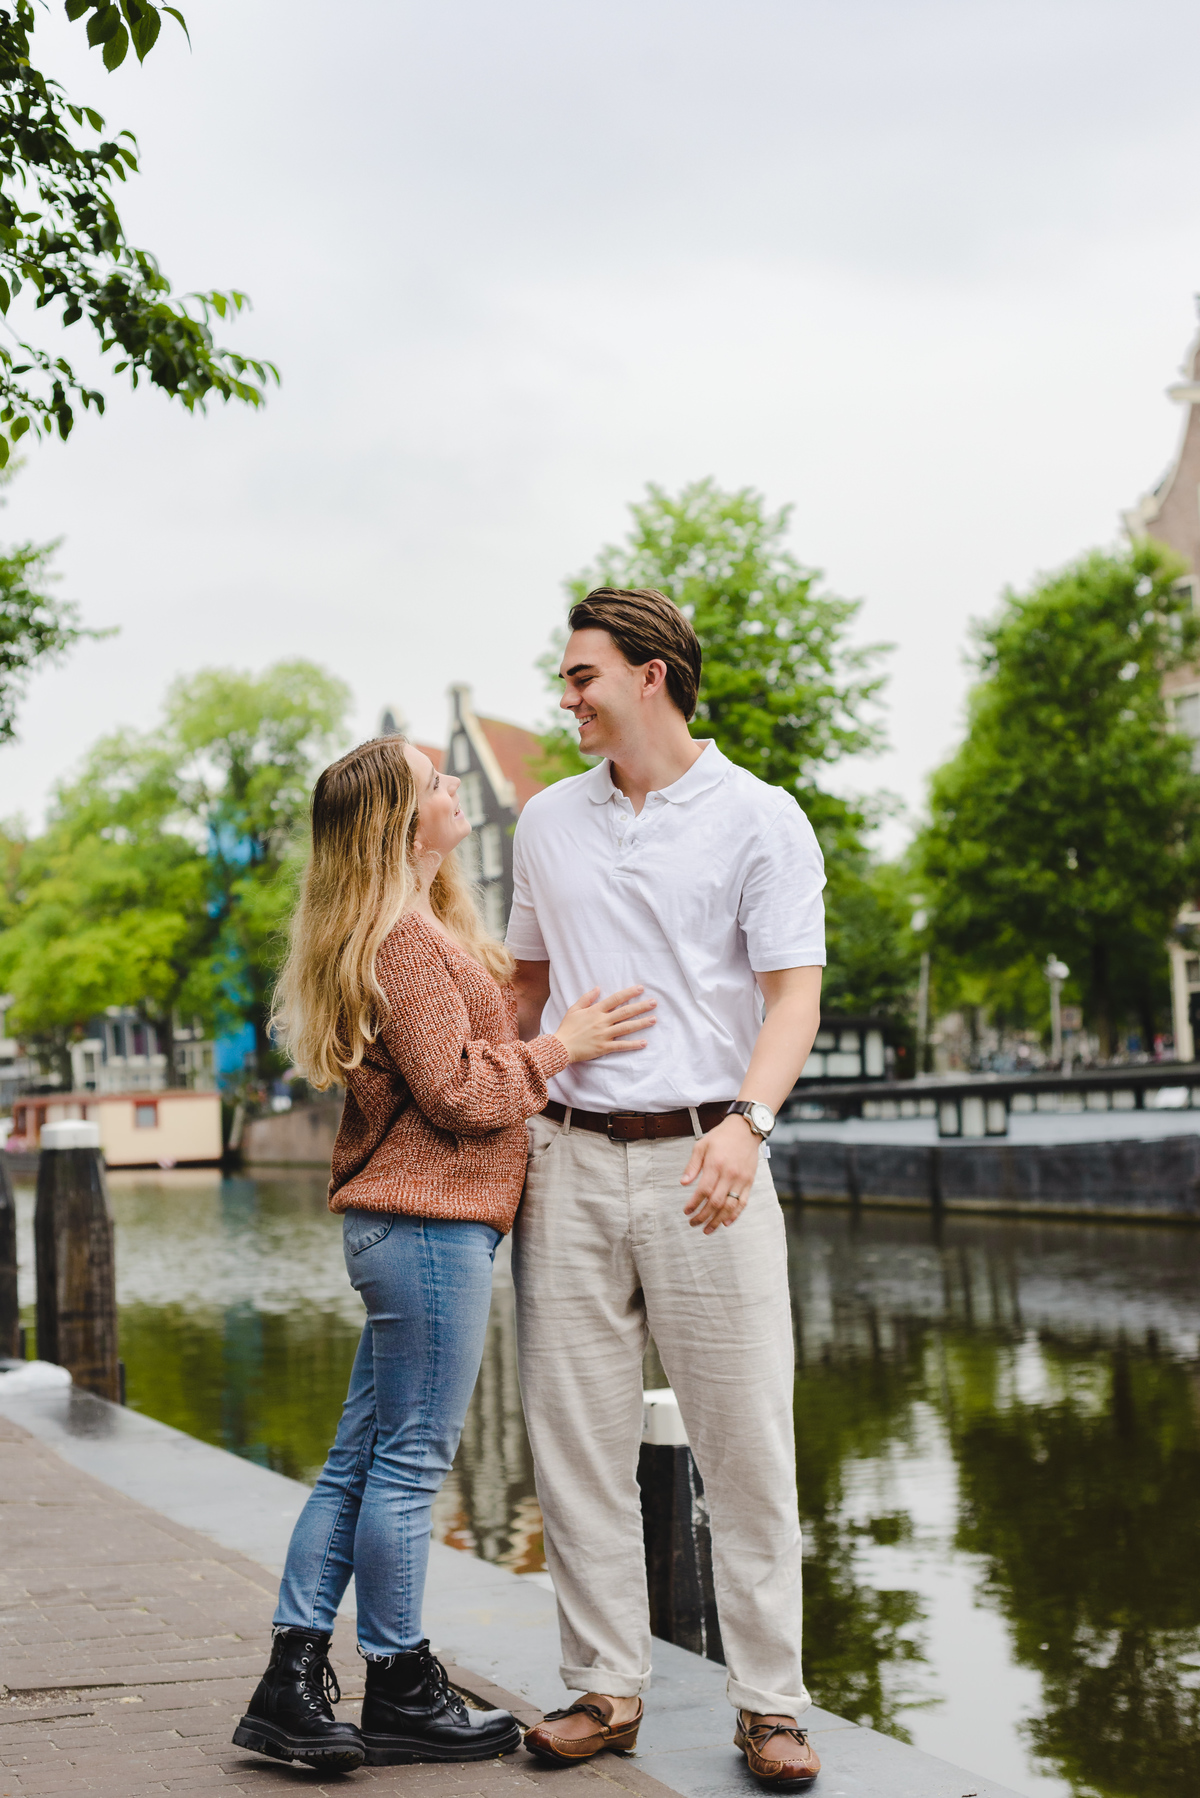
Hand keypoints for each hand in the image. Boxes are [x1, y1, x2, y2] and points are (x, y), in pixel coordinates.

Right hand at [552, 986, 656, 1062]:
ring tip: (654, 1019)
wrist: (560, 1046)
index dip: (629, 993)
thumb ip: (587, 998)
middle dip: (641, 1006)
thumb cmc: (567, 1028)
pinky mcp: (604, 1047)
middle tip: (654, 1002)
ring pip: (626, 1027)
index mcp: (595, 1011)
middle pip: (625, 1012)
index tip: (641, 989)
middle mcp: (602, 1021)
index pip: (615, 999)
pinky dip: (633, 1044)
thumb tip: (598, 988)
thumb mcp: (574, 1009)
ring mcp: (604, 1035)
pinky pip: (621, 1046)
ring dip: (641, 1023)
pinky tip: (644, 1043)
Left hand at [680, 1114, 760, 1233]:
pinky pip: (743, 1202)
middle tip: (693, 1224)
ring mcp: (741, 1179)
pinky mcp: (749, 1181)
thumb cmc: (721, 1137)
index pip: (703, 1190)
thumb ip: (692, 1166)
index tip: (686, 1211)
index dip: (694, 1204)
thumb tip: (683, 1183)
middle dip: (703, 1216)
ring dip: (717, 1220)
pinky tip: (726, 1223)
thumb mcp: (701, 1145)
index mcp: (715, 1165)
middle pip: (716, 1202)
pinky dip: (735, 1215)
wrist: (746, 1129)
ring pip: (730, 1206)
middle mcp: (729, 1174)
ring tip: (707, 1229)